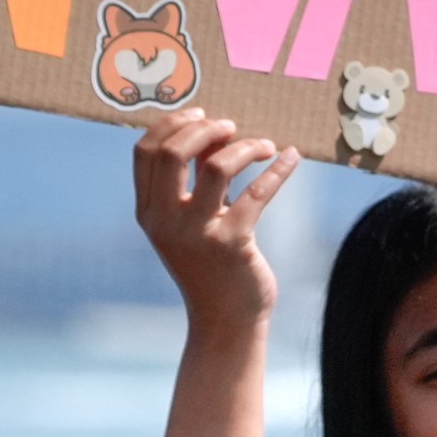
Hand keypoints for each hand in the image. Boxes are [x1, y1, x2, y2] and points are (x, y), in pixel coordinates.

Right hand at [133, 111, 299, 331]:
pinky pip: (258, 193)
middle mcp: (165, 221)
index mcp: (148, 212)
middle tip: (231, 127)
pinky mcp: (233, 243)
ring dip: (244, 147)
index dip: (171, 124)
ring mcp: (197, 233)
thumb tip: (215, 133)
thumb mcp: (194, 222)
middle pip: (172, 152)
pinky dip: (278, 170)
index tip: (200, 115)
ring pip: (215, 167)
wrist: (226, 320)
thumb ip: (196, 181)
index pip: (145, 152)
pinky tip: (292, 157)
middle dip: (204, 128)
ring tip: (264, 146)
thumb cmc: (212, 265)